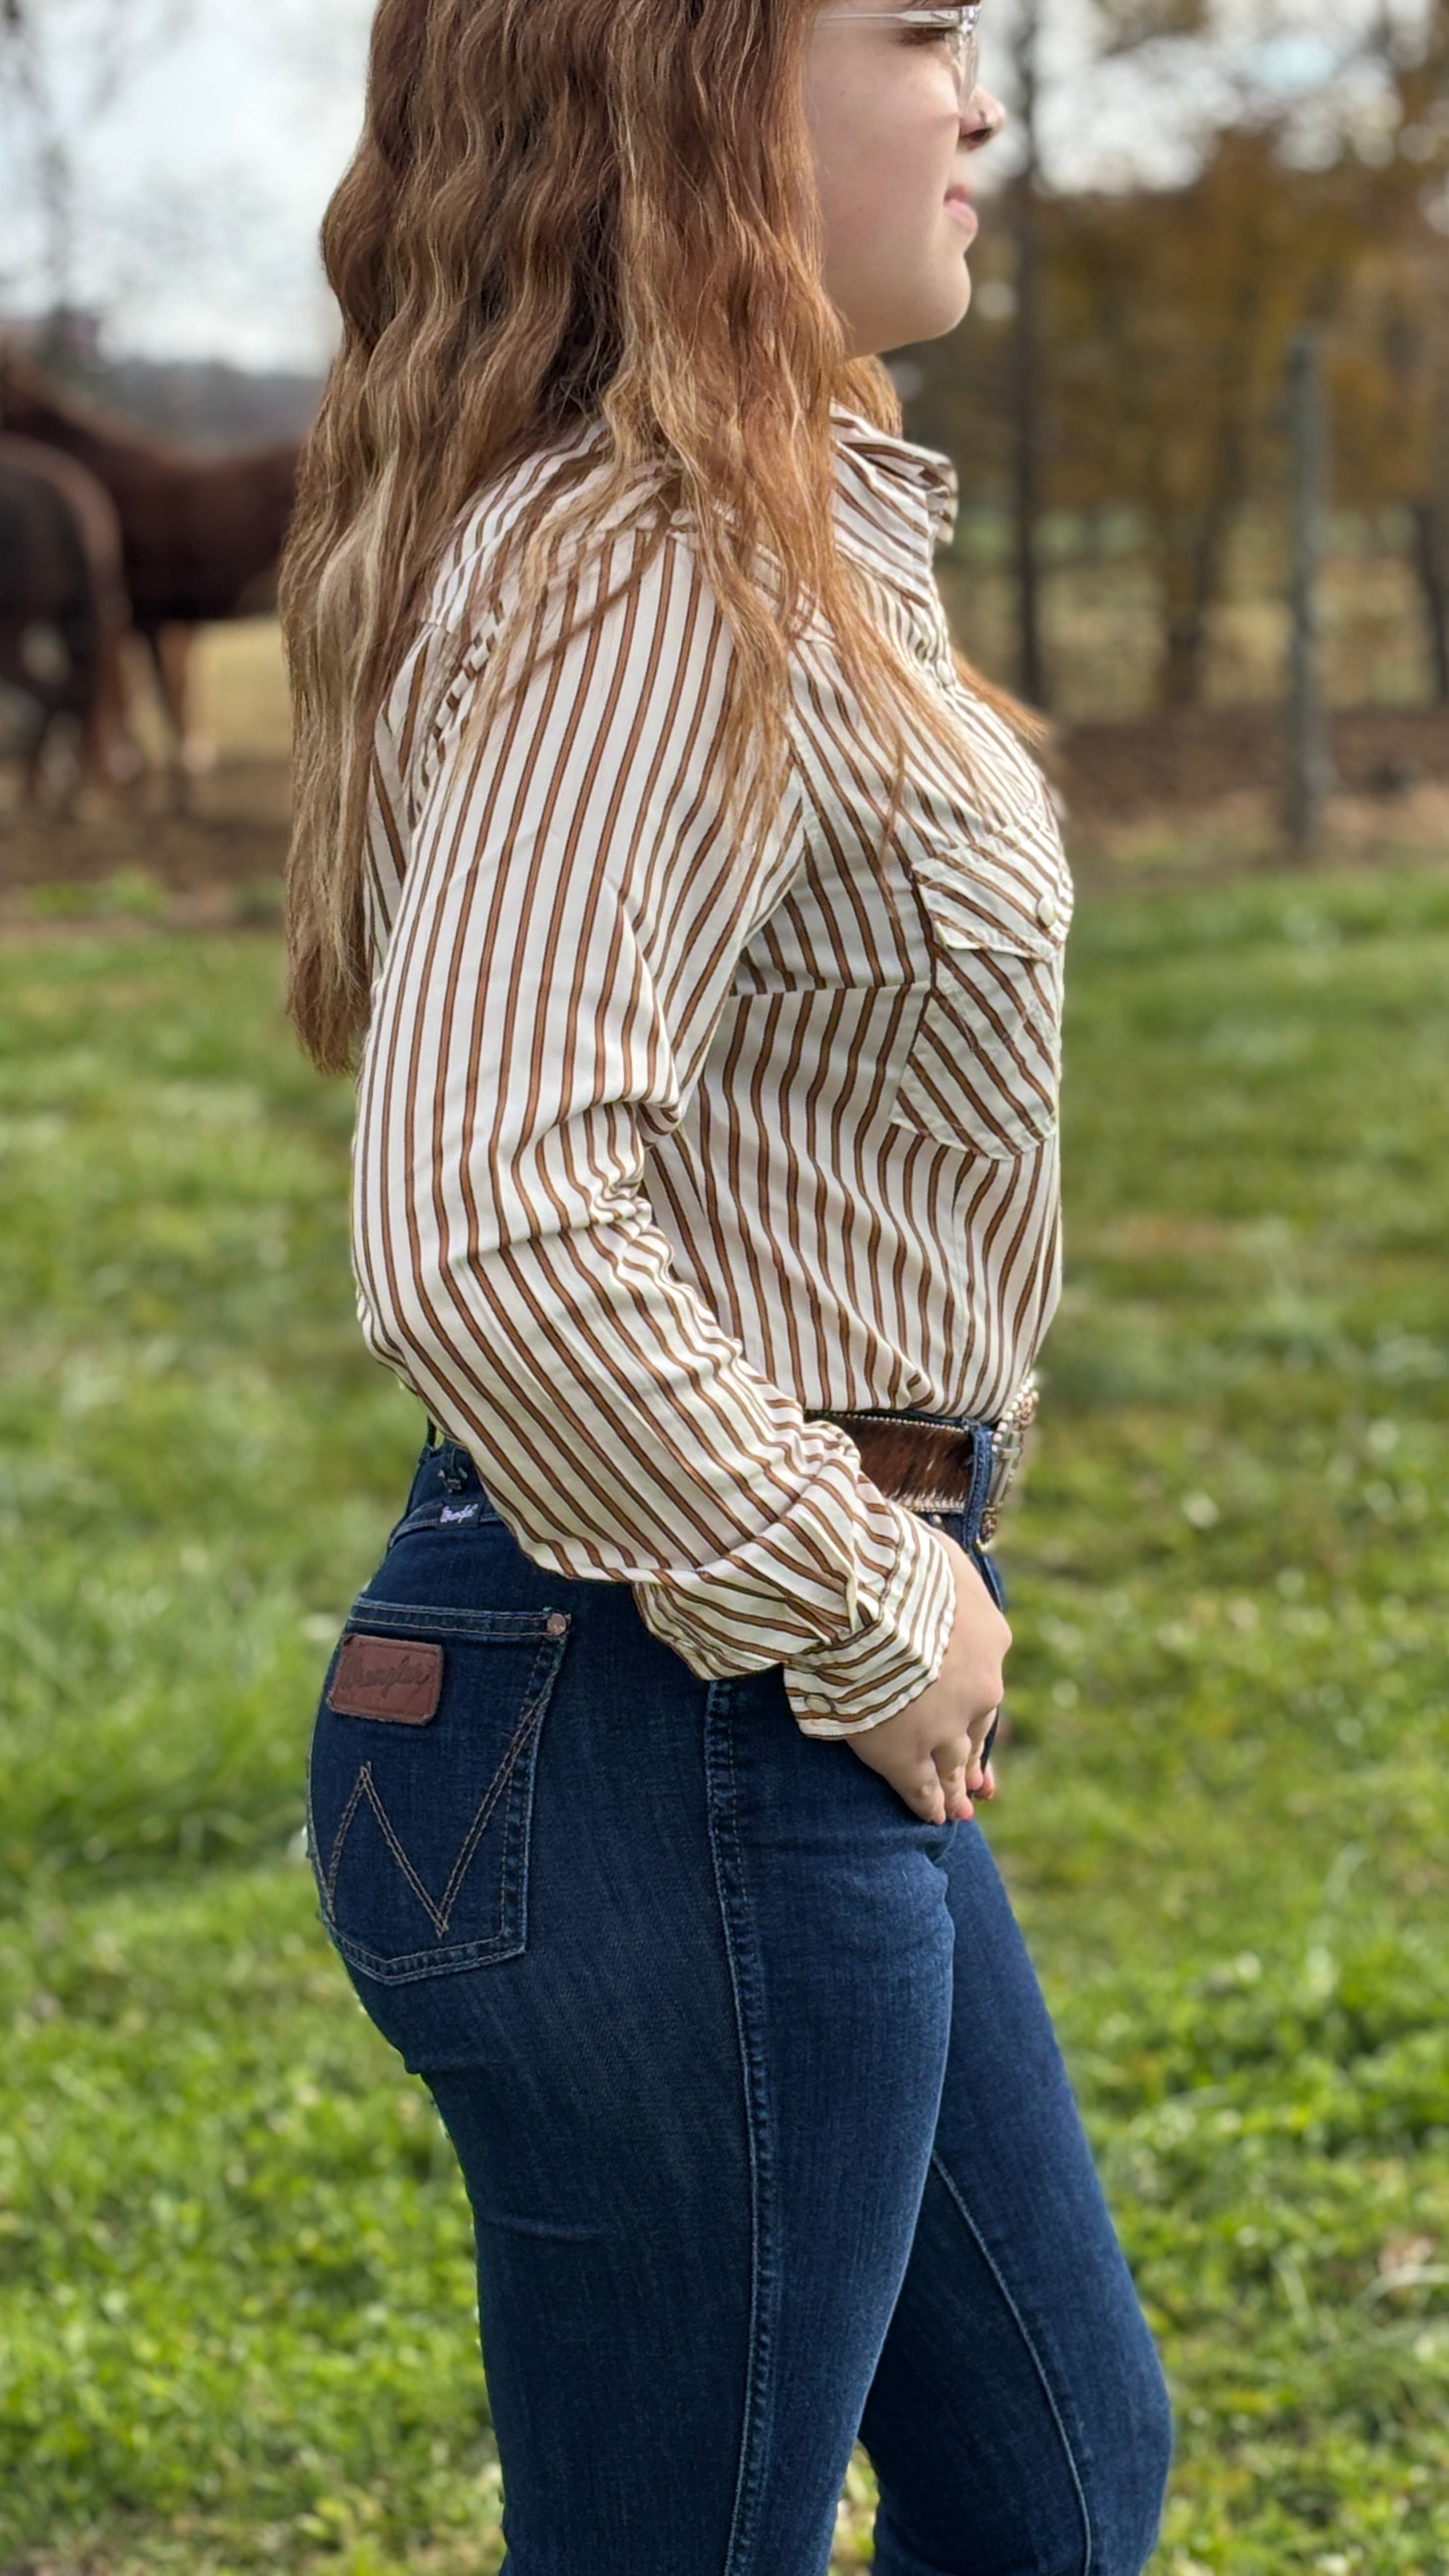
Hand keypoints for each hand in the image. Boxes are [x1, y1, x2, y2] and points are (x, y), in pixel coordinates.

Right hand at [843, 1527, 1009, 1822]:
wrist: (868, 1597)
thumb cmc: (893, 1559)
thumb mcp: (932, 1548)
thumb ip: (935, 1561)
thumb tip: (928, 1545)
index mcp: (990, 1639)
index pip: (986, 1679)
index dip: (975, 1704)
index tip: (975, 1722)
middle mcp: (980, 1689)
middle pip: (977, 1729)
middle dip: (973, 1757)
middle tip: (977, 1787)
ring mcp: (945, 1727)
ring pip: (954, 1764)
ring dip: (954, 1788)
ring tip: (957, 1811)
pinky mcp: (906, 1754)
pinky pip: (921, 1788)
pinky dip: (927, 1804)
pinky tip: (931, 1817)